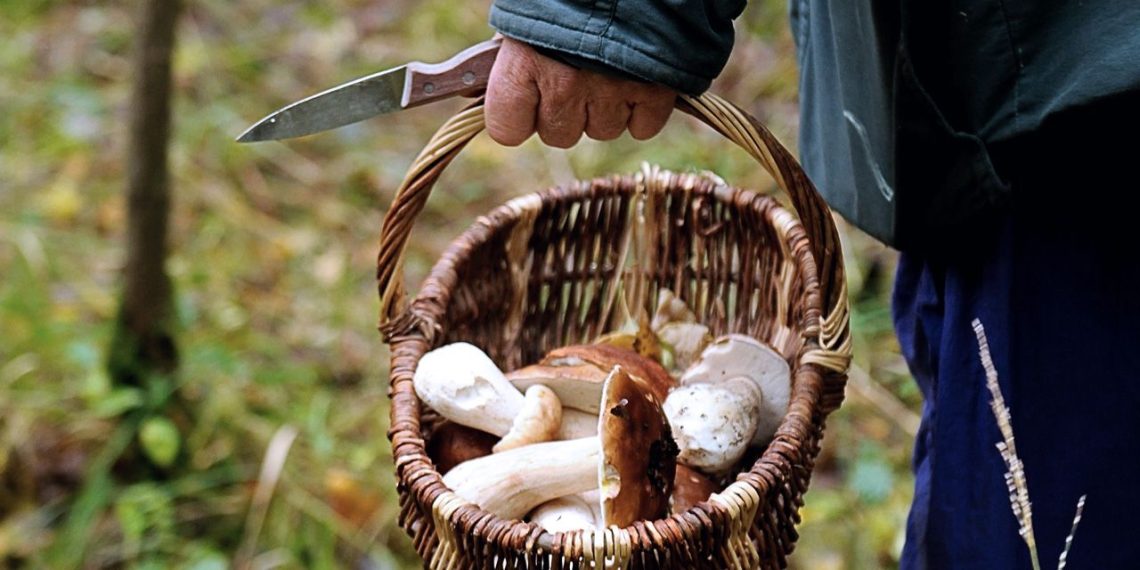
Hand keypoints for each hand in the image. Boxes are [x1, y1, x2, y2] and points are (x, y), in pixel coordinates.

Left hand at [485, 37, 675, 147]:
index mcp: (525, 62)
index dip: (517, 118)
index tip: (526, 101)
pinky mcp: (654, 92)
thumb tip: (483, 93)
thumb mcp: (528, 20)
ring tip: (609, 68)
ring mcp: (611, 90)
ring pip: (603, 130)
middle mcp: (565, 84)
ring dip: (605, 108)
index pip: (508, 130)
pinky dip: (643, 108)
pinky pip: (642, 126)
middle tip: (576, 73)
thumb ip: (513, 59)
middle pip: (559, 136)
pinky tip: (638, 77)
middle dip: (566, 112)